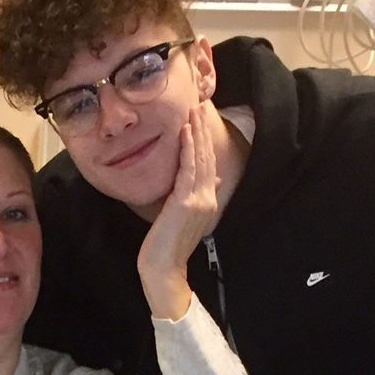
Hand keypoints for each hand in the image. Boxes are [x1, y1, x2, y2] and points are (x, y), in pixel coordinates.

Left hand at [137, 105, 218, 319]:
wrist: (163, 269)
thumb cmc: (166, 246)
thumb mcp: (182, 217)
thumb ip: (194, 198)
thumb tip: (211, 180)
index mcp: (208, 201)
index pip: (208, 165)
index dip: (205, 141)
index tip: (200, 120)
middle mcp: (208, 198)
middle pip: (208, 157)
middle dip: (204, 130)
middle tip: (200, 105)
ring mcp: (200, 200)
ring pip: (201, 159)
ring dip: (197, 133)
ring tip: (194, 111)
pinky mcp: (187, 202)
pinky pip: (190, 169)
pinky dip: (189, 149)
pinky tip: (185, 132)